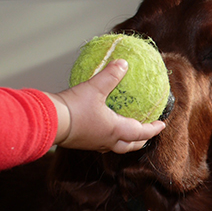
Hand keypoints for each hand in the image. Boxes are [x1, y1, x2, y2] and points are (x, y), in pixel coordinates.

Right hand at [45, 59, 165, 153]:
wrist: (48, 122)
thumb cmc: (73, 108)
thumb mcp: (94, 87)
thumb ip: (110, 75)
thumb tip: (123, 64)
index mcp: (115, 130)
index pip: (141, 133)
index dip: (153, 129)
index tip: (162, 125)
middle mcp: (107, 141)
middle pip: (130, 146)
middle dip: (141, 140)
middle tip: (147, 132)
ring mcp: (94, 144)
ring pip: (116, 146)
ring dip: (126, 141)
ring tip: (128, 132)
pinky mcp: (82, 142)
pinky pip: (101, 143)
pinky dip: (110, 137)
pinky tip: (104, 127)